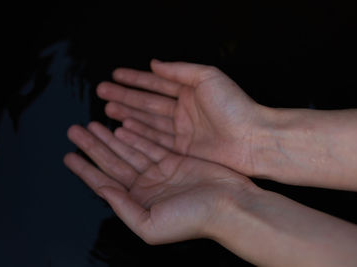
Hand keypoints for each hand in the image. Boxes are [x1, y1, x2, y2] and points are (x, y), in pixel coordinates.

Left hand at [64, 122, 255, 243]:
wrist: (230, 205)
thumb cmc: (193, 219)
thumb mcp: (150, 226)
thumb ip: (123, 208)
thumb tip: (102, 189)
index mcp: (137, 203)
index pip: (104, 183)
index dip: (84, 169)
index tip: (68, 156)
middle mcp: (146, 187)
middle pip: (112, 161)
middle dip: (93, 147)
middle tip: (75, 130)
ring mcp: (160, 172)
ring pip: (128, 149)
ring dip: (110, 138)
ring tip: (92, 124)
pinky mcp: (174, 159)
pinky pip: (149, 143)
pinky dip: (135, 134)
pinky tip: (120, 126)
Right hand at [97, 60, 268, 176]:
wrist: (253, 140)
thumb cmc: (236, 107)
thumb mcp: (208, 77)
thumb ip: (179, 70)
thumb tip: (155, 63)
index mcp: (190, 91)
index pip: (157, 83)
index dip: (135, 78)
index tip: (115, 75)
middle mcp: (184, 111)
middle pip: (148, 102)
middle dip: (125, 96)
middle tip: (102, 92)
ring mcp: (182, 131)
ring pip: (148, 120)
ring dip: (128, 114)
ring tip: (107, 110)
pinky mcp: (183, 150)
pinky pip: (155, 139)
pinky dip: (139, 134)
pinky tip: (123, 128)